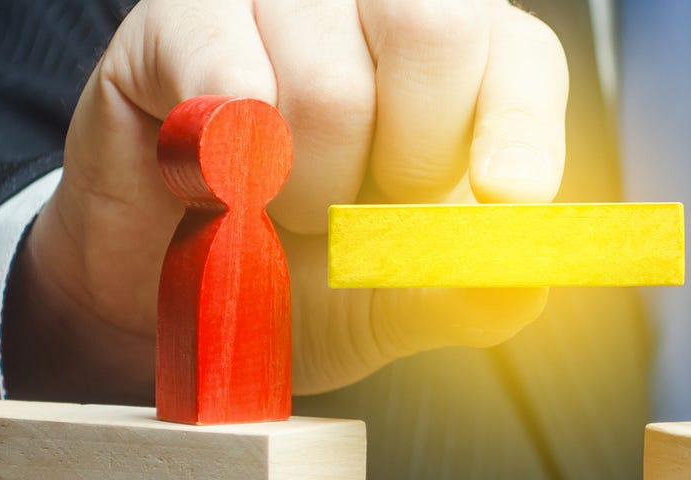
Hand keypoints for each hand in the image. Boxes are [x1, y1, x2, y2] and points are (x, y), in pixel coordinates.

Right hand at [1, 0, 568, 402]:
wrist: (169, 295)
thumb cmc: (296, 274)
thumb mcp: (394, 298)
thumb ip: (465, 290)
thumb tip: (520, 276)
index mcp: (463, 58)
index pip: (520, 58)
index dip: (521, 128)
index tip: (510, 195)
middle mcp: (377, 2)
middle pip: (436, 29)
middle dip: (407, 155)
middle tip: (360, 208)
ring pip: (330, 81)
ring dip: (302, 186)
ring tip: (278, 204)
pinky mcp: (185, 13)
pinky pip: (229, 81)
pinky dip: (229, 164)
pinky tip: (217, 184)